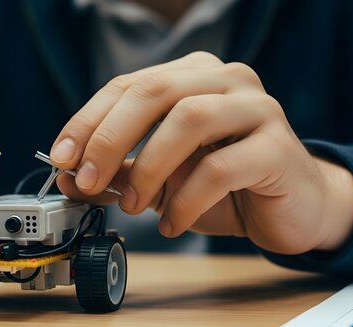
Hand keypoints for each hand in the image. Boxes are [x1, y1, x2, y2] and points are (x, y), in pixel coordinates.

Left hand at [51, 52, 352, 253]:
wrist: (291, 210)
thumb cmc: (222, 187)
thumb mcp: (159, 179)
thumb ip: (117, 172)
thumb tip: (68, 176)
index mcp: (192, 76)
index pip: (128, 85)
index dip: (88, 120)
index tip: (61, 158)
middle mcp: (226, 80)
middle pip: (155, 90)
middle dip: (109, 137)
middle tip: (87, 181)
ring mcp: (257, 109)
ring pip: (189, 119)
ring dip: (148, 167)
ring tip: (134, 206)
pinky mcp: (278, 148)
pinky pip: (221, 167)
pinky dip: (185, 199)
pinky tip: (171, 223)